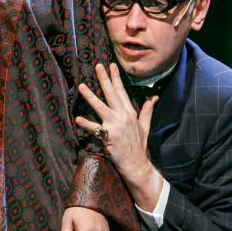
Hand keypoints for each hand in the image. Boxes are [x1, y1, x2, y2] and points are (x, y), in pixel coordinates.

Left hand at [75, 63, 162, 209]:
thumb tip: (154, 97)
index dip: (116, 78)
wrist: (137, 164)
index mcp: (130, 112)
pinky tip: (78, 118)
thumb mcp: (145, 126)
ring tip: (81, 86)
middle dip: (104, 79)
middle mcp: (123, 116)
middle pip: (112, 94)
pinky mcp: (109, 136)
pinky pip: (96, 129)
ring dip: (91, 96)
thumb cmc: (139, 145)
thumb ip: (147, 110)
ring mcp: (116, 125)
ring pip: (101, 107)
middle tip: (97, 66)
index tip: (111, 65)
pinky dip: (87, 124)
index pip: (122, 91)